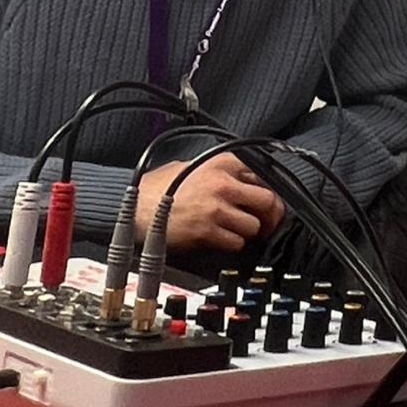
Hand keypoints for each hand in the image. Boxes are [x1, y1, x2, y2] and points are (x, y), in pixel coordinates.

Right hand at [135, 153, 284, 252]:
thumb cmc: (161, 188)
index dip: (270, 192)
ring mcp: (216, 208)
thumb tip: (249, 181)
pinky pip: (236, 243)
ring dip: (249, 233)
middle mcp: (224, 183)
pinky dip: (233, 244)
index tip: (269, 202)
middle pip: (268, 202)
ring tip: (237, 230)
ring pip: (254, 227)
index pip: (265, 176)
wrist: (135, 207)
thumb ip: (223, 170)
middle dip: (270, 216)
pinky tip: (222, 239)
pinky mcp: (207, 232)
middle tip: (266, 223)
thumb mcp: (195, 165)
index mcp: (223, 162)